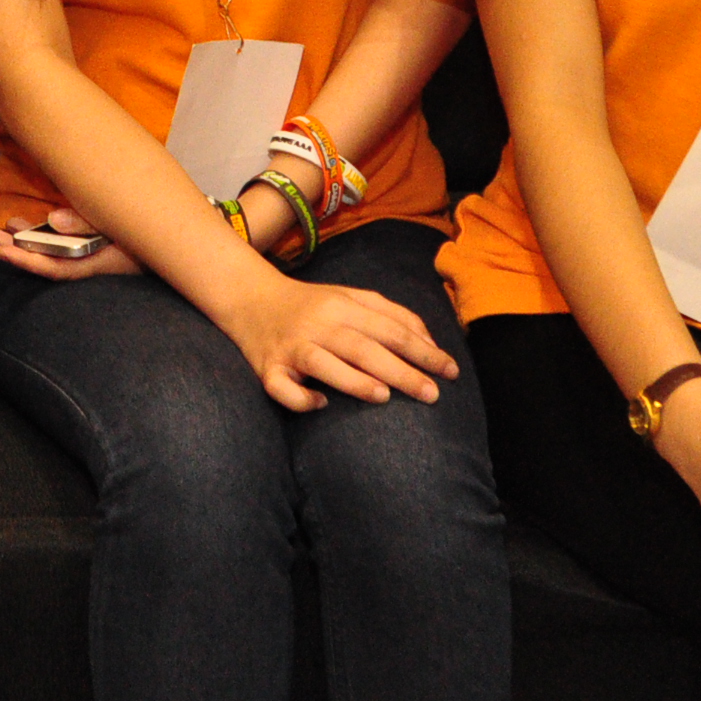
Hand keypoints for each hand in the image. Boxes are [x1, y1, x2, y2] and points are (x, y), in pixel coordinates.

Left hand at [0, 204, 141, 280]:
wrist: (182, 239)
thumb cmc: (154, 232)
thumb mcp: (123, 226)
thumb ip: (88, 223)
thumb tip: (53, 220)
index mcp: (99, 264)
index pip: (56, 268)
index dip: (27, 261)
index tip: (1, 250)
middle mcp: (93, 263)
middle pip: (48, 261)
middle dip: (18, 251)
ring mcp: (95, 255)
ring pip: (54, 251)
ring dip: (28, 240)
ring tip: (1, 229)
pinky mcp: (97, 245)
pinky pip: (65, 243)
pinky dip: (46, 233)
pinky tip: (28, 224)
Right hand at [213, 273, 455, 412]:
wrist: (249, 298)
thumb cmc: (311, 304)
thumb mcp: (350, 296)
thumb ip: (390, 314)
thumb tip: (429, 342)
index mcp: (343, 305)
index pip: (391, 329)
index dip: (424, 350)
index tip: (451, 371)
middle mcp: (318, 324)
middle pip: (364, 347)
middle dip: (401, 370)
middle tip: (432, 394)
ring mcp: (292, 346)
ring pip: (323, 363)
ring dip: (353, 379)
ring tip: (384, 397)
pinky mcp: (267, 367)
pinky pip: (281, 387)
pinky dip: (300, 398)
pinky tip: (321, 404)